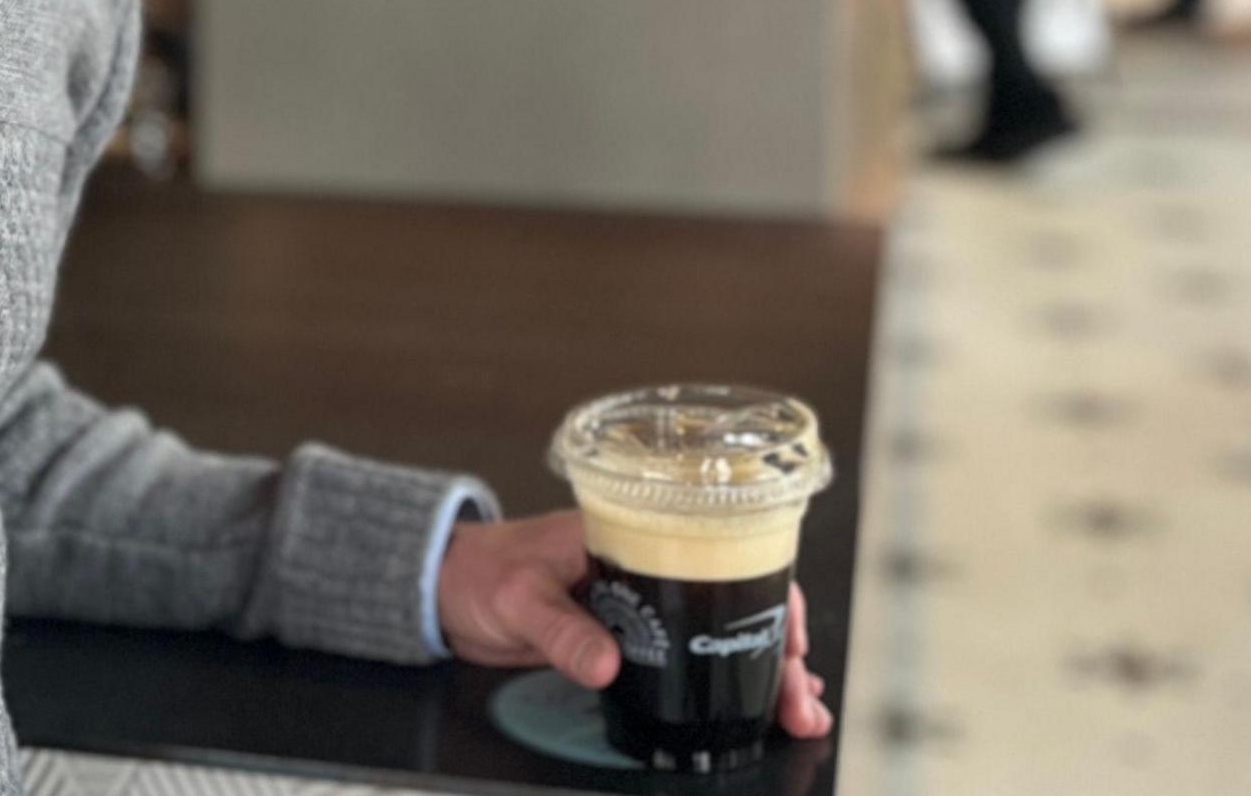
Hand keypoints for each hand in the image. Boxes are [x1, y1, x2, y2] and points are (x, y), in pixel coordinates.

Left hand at [433, 510, 831, 740]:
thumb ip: (562, 632)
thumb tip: (606, 663)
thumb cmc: (483, 569)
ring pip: (723, 637)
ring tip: (796, 715)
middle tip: (802, 701)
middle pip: (738, 604)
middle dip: (782, 653)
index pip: (727, 553)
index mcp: (637, 534)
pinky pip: (692, 660)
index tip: (792, 641)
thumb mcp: (521, 598)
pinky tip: (754, 711)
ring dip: (765, 674)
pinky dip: (728, 684)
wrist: (448, 588)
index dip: (770, 598)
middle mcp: (654, 565)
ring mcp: (648, 605)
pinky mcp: (632, 638)